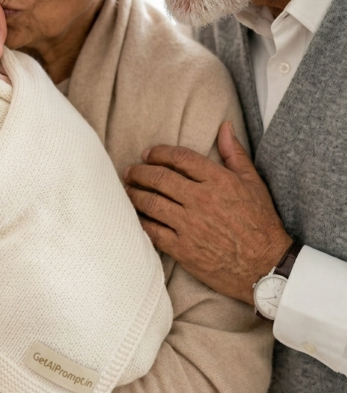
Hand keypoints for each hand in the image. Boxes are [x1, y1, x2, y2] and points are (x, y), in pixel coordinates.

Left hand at [124, 121, 290, 303]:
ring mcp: (190, 225)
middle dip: (139, 172)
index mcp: (218, 181)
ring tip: (128, 190)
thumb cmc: (260, 222)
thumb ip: (234, 153)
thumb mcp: (253, 183)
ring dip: (134, 194)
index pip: (179, 158)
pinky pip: (153, 231)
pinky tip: (136, 216)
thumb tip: (225, 127)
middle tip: (130, 171)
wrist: (265, 266)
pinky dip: (140, 220)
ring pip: (151, 203)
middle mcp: (201, 200)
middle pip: (159, 178)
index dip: (159, 153)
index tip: (148, 154)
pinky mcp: (183, 249)